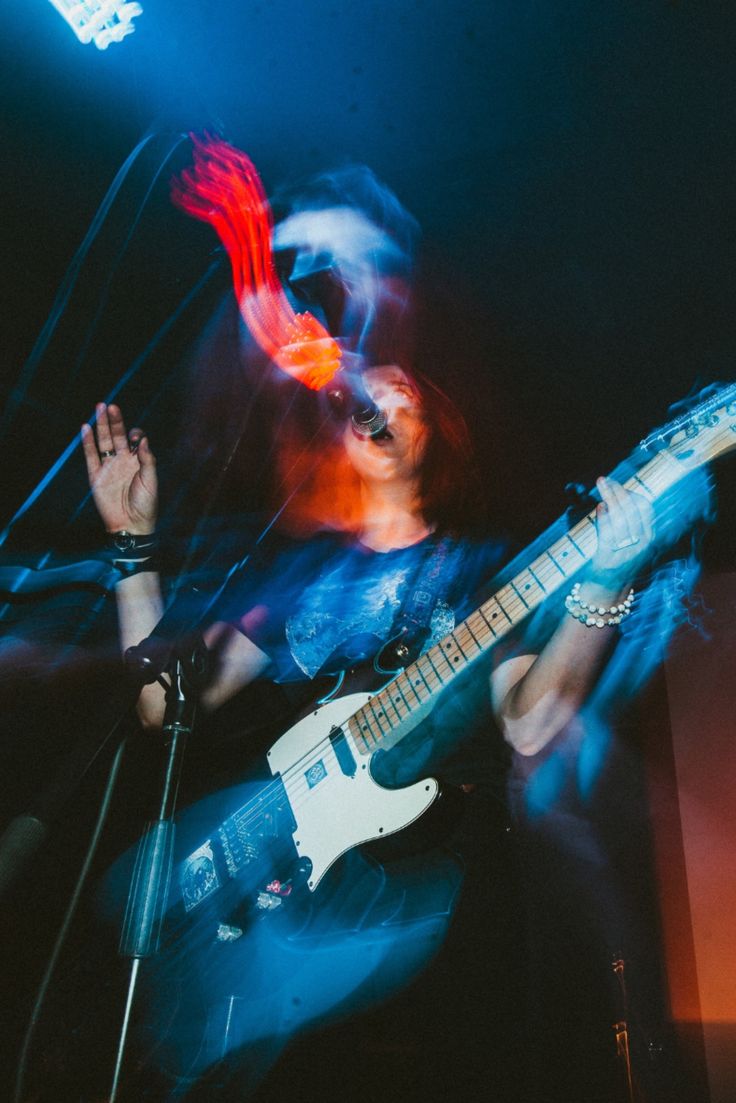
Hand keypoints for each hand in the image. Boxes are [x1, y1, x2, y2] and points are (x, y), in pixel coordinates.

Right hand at [81, 403, 156, 533]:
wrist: (131, 524)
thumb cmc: (146, 504)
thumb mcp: (151, 481)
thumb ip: (148, 460)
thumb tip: (143, 440)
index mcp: (138, 461)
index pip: (136, 440)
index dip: (136, 434)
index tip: (136, 437)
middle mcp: (123, 460)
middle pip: (117, 435)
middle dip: (114, 421)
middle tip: (111, 406)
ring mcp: (108, 467)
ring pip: (103, 441)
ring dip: (101, 425)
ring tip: (99, 408)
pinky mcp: (96, 475)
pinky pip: (90, 456)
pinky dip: (87, 442)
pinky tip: (86, 428)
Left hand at [590, 476, 653, 585]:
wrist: (608, 592)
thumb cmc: (618, 563)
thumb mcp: (630, 542)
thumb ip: (628, 523)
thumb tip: (614, 500)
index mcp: (649, 539)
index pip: (644, 509)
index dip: (631, 494)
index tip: (618, 485)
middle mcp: (641, 544)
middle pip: (630, 509)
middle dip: (617, 491)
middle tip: (605, 480)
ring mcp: (626, 550)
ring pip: (619, 517)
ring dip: (609, 498)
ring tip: (601, 486)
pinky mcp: (610, 557)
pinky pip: (607, 531)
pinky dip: (603, 516)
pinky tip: (600, 506)